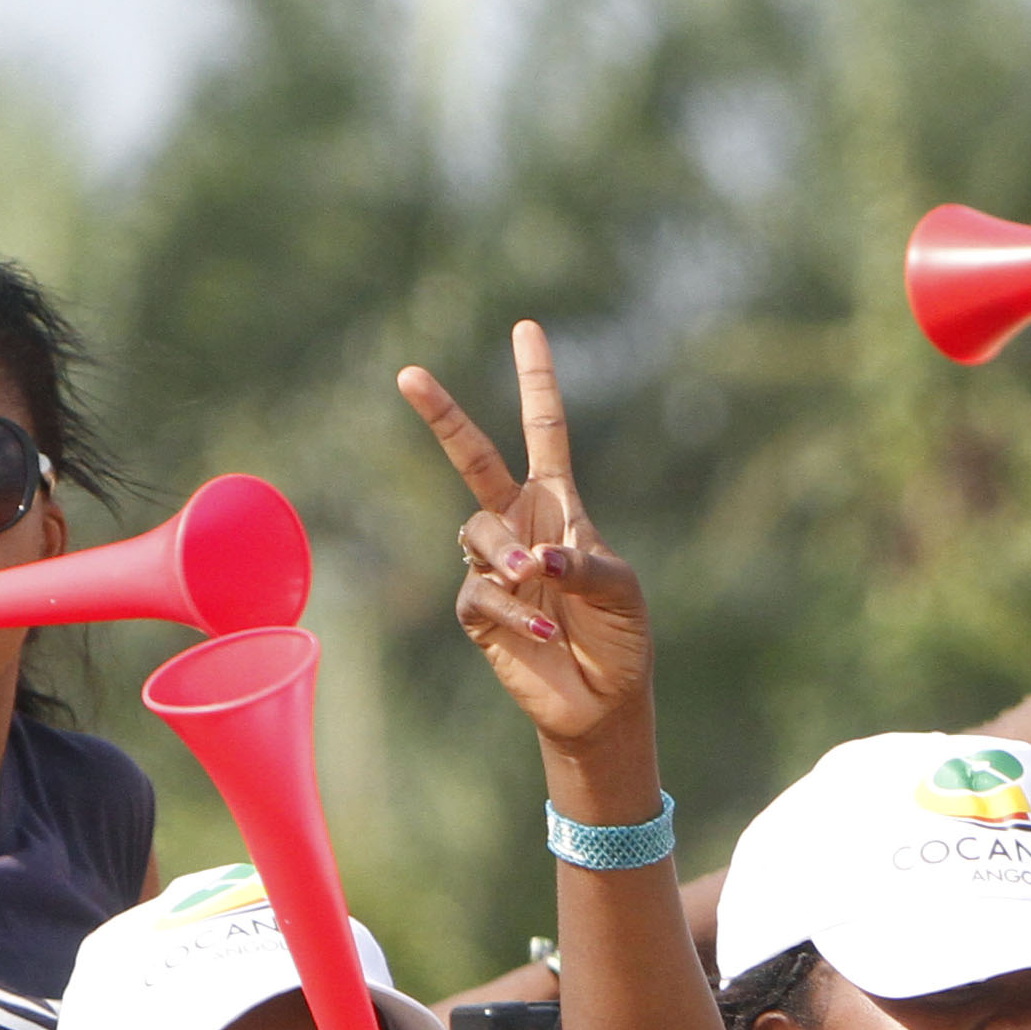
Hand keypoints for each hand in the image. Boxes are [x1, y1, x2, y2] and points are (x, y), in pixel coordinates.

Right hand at [398, 325, 651, 764]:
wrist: (601, 701)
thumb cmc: (620, 638)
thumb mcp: (621, 593)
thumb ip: (585, 565)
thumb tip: (536, 558)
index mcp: (558, 506)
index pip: (544, 430)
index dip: (536, 381)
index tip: (526, 328)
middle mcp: (520, 525)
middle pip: (474, 458)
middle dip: (443, 417)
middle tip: (409, 374)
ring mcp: (494, 566)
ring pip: (477, 532)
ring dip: (506, 555)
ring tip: (535, 582)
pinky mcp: (479, 610)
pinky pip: (479, 593)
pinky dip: (511, 611)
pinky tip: (543, 635)